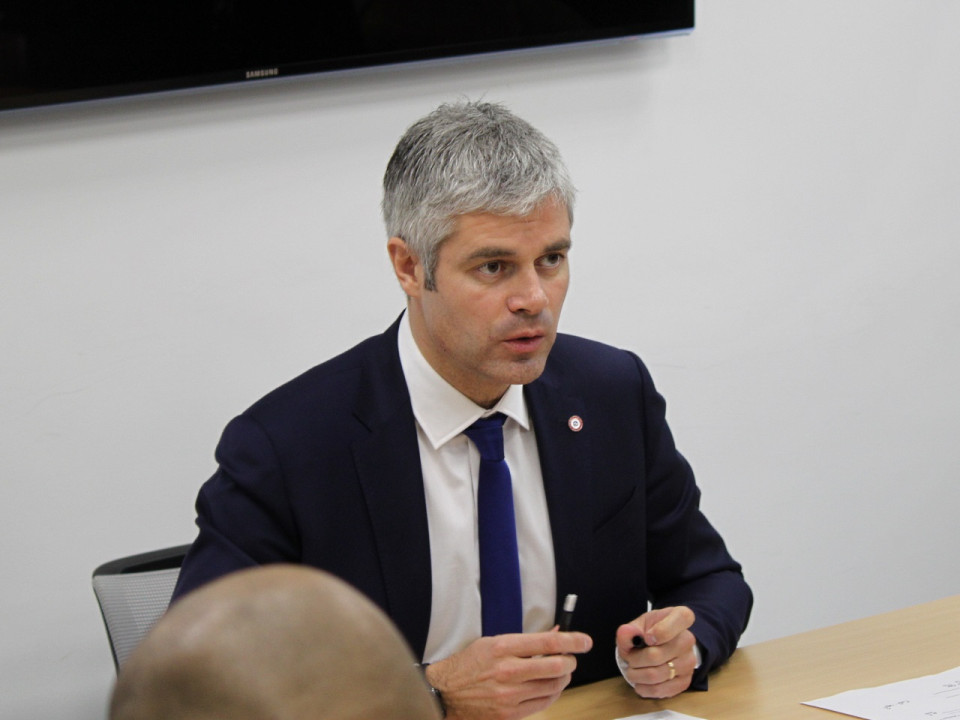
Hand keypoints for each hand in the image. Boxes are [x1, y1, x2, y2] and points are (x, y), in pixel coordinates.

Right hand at [425, 630, 592, 719]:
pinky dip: (553, 693)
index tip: (585, 641)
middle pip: (556, 666)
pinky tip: (549, 686)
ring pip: (554, 686)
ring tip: (559, 672)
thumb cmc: (469, 665)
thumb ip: (526, 641)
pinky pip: (544, 703)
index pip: (547, 642)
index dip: (572, 641)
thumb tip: (557, 635)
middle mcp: (507, 671)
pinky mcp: (510, 714)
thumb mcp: (493, 642)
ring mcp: (509, 695)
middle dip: (570, 661)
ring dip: (563, 678)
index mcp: (502, 648)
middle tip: (570, 658)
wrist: (446, 693)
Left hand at [615, 606, 696, 698]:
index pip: (682, 619)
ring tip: (632, 669)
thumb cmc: (648, 632)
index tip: (647, 638)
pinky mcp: (685, 681)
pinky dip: (644, 688)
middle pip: (657, 655)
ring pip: (656, 674)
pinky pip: (661, 689)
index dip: (662, 631)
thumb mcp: (637, 625)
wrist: (658, 648)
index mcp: (680, 617)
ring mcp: (689, 662)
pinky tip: (639, 682)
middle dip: (635, 659)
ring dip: (637, 675)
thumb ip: (629, 630)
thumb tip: (625, 632)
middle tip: (630, 657)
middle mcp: (688, 639)